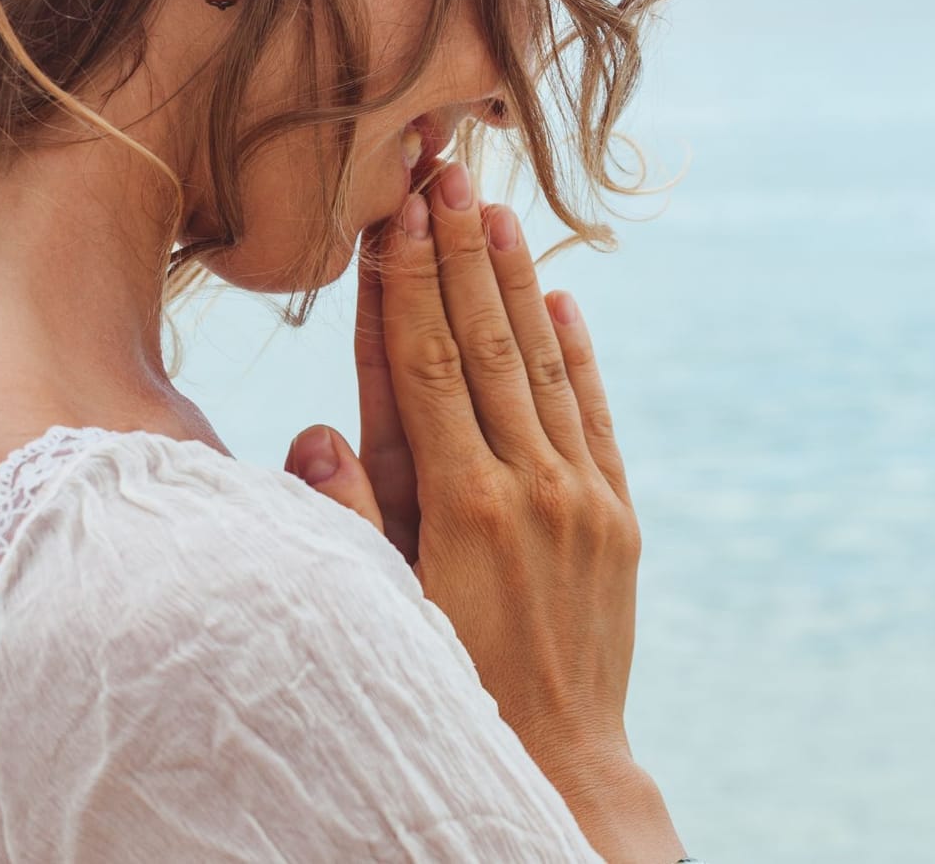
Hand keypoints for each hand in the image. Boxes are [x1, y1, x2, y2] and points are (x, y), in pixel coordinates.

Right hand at [285, 160, 681, 862]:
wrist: (558, 759)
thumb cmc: (448, 687)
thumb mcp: (385, 607)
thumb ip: (350, 517)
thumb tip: (315, 428)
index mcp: (464, 505)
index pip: (430, 367)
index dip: (414, 284)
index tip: (402, 213)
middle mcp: (533, 487)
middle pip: (489, 347)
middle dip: (465, 256)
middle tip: (449, 175)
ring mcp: (585, 498)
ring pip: (546, 368)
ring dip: (520, 285)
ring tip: (500, 212)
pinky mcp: (619, 517)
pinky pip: (596, 416)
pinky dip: (580, 356)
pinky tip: (563, 300)